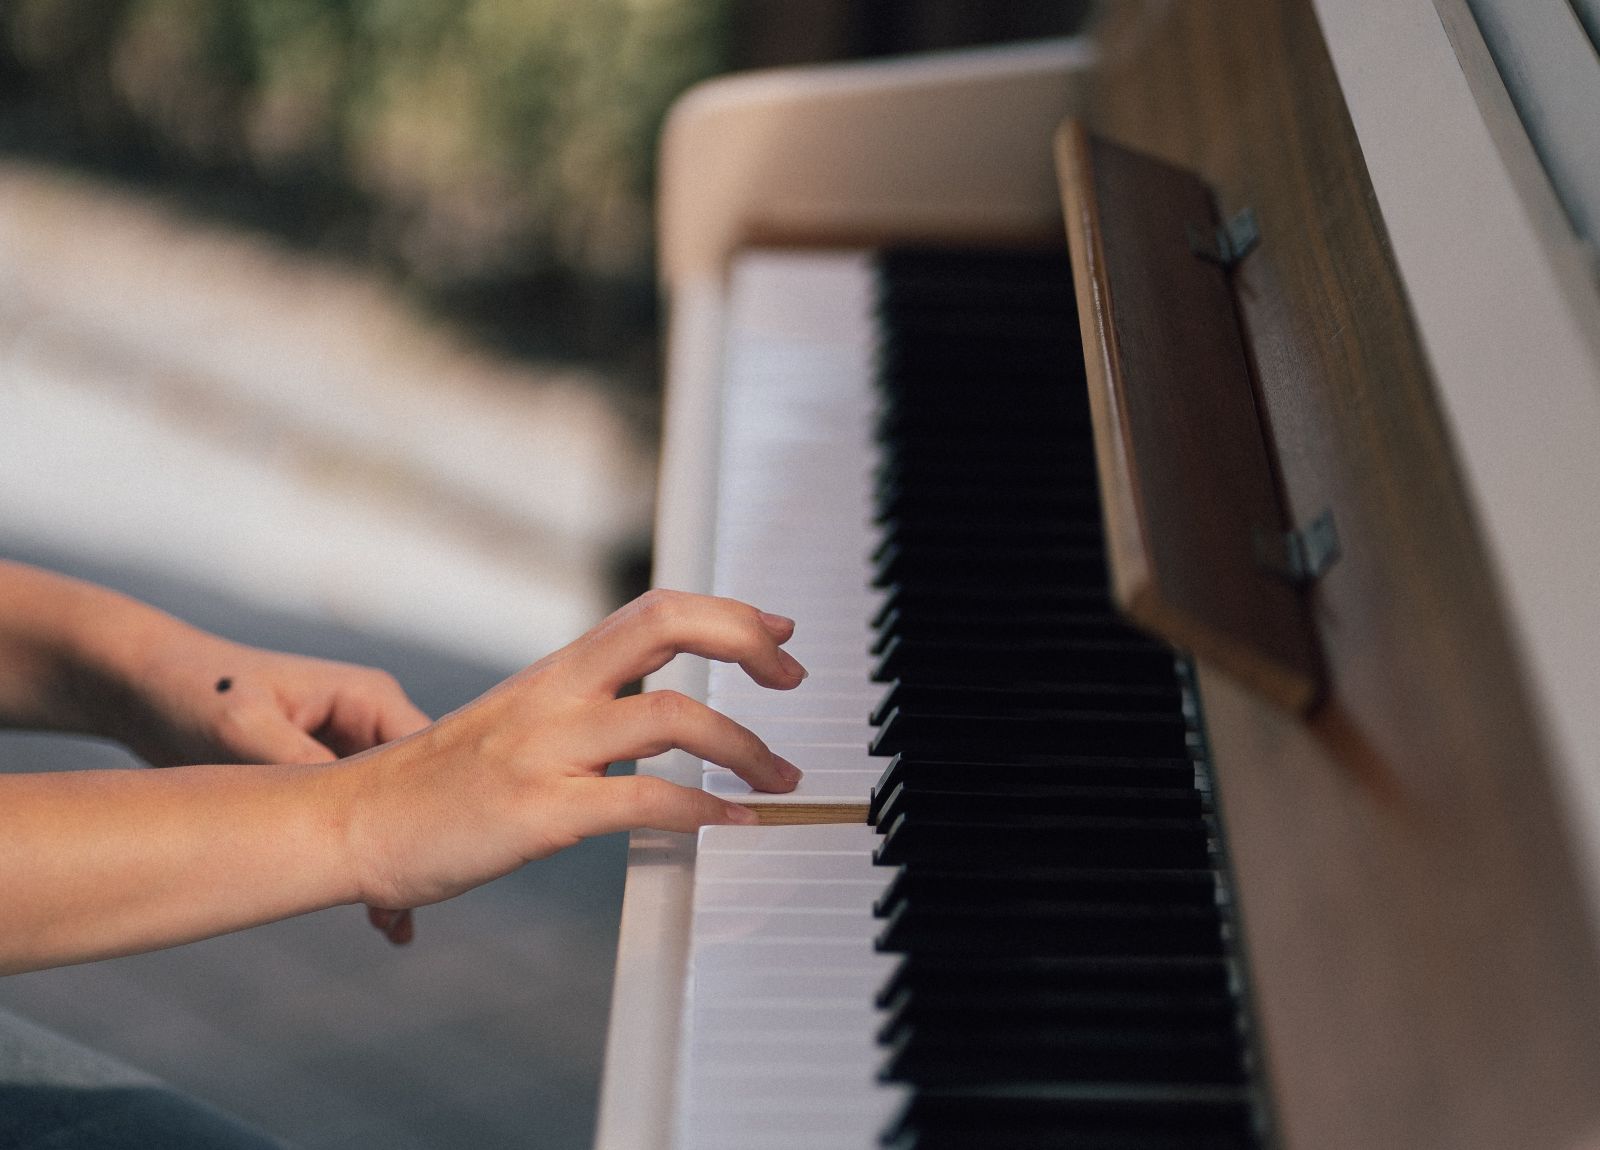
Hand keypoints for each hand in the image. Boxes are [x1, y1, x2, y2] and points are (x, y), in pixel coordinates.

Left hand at [115, 625, 432, 943]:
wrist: (144, 686)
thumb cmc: (194, 691)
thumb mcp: (245, 730)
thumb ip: (299, 768)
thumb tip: (345, 817)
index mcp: (368, 697)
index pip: (427, 762)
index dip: (427, 820)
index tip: (415, 876)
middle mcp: (368, 722)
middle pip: (413, 795)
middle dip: (409, 852)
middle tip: (403, 919)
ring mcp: (349, 751)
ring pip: (387, 816)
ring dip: (385, 863)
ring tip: (392, 928)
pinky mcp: (324, 777)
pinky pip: (355, 824)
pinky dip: (357, 862)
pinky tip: (365, 912)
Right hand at [336, 590, 804, 913]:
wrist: (346, 823)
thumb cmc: (431, 787)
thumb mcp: (512, 728)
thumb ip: (579, 717)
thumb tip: (649, 729)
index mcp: (552, 674)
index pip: (654, 611)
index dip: (726, 613)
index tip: (776, 632)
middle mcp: (554, 697)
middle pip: (667, 626)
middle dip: (745, 639)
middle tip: (792, 675)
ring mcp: (546, 751)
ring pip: (673, 716)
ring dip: (746, 746)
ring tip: (783, 777)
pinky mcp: (540, 812)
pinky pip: (645, 801)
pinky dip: (705, 809)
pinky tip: (735, 821)